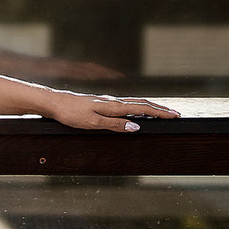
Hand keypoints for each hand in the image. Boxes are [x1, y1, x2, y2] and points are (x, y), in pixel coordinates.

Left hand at [45, 90, 179, 132]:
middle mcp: (112, 101)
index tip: (175, 116)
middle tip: (174, 114)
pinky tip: (135, 109)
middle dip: (159, 109)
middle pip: (141, 103)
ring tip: (160, 111)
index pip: (142, 109)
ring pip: (133, 102)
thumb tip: (136, 127)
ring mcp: (106, 101)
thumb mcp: (93, 122)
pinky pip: (124, 104)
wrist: (53, 102)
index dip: (159, 113)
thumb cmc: (70, 113)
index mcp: (113, 106)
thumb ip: (114, 124)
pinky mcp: (100, 102)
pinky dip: (136, 106)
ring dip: (149, 107)